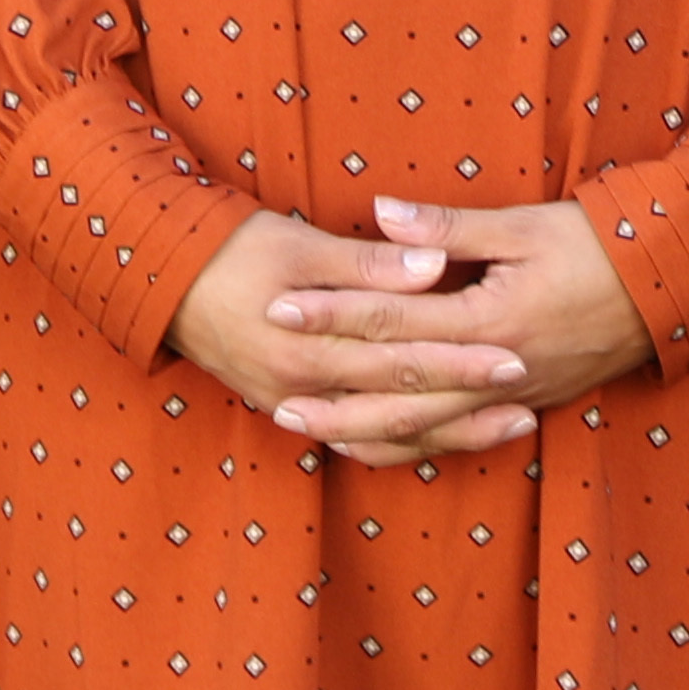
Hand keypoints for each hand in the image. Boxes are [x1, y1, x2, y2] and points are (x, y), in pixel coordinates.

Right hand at [170, 212, 521, 453]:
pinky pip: (356, 439)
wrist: (161, 282)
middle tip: (526, 393)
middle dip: (468, 402)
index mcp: (311, 348)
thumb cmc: (233, 251)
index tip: (515, 356)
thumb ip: (368, 264)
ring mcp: (296, 408)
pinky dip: (402, 443)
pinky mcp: (290, 410)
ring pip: (386, 435)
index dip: (462, 361)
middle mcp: (305, 390)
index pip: (404, 359)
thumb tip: (433, 265)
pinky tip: (443, 438)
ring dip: (448, 432)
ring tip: (508, 428)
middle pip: (403, 404)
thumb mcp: (299, 246)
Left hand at [284, 196, 647, 459]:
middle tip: (272, 395)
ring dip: (363, 430)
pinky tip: (378, 445)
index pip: (393, 319)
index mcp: (489, 320)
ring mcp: (512, 396)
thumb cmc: (601, 245)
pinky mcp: (527, 404)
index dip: (333, 313)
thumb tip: (379, 213)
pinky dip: (412, 445)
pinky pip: (457, 437)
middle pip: (397, 390)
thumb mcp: (525, 225)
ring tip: (308, 431)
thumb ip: (448, 229)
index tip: (280, 306)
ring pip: (424, 427)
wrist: (676, 286)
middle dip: (332, 392)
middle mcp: (495, 370)